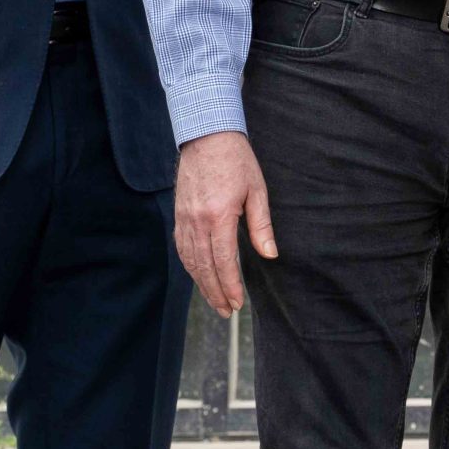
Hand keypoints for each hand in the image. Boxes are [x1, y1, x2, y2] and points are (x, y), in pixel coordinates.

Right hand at [175, 130, 276, 316]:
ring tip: (215, 301)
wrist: (206, 136)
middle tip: (226, 311)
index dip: (230, 286)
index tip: (237, 303)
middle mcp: (197, 221)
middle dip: (216, 292)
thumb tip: (269, 254)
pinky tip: (199, 276)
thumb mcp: (257, 190)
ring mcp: (184, 219)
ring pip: (190, 261)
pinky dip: (190, 266)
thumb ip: (261, 226)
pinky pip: (182, 248)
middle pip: (204, 267)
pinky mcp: (179, 215)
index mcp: (219, 216)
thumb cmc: (236, 160)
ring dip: (202, 284)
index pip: (223, 261)